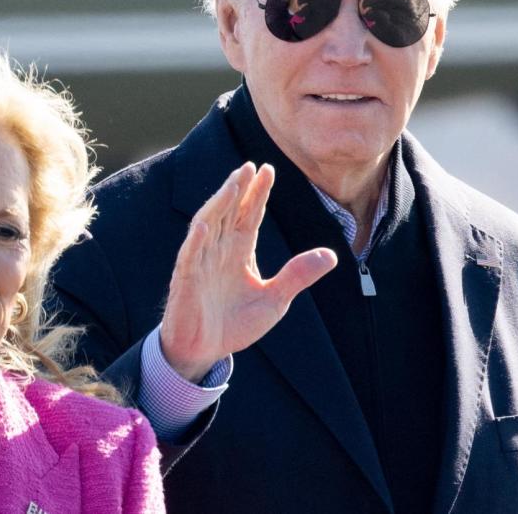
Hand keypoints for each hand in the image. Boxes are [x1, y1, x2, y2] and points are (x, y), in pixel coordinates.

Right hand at [159, 162, 338, 382]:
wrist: (205, 352)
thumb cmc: (235, 324)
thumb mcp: (275, 299)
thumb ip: (298, 275)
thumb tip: (331, 255)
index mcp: (240, 251)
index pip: (250, 214)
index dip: (258, 193)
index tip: (269, 169)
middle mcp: (219, 250)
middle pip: (229, 212)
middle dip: (239, 189)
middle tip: (250, 166)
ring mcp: (201, 262)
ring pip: (209, 225)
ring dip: (219, 204)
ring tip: (232, 185)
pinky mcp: (186, 280)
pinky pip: (190, 256)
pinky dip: (197, 240)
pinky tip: (205, 224)